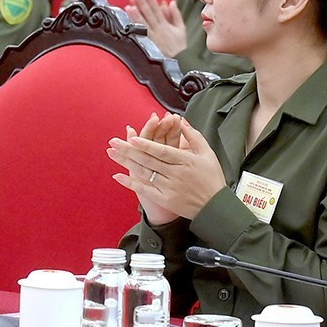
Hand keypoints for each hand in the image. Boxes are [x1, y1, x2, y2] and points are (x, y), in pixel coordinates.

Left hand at [107, 113, 225, 225]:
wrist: (215, 207)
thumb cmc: (212, 178)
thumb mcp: (207, 154)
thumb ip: (193, 136)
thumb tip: (180, 120)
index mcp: (186, 161)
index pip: (162, 151)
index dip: (146, 145)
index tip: (131, 138)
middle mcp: (175, 174)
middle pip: (148, 160)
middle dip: (129, 150)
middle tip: (113, 142)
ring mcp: (169, 188)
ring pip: (144, 173)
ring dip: (126, 163)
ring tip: (111, 153)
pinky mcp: (165, 199)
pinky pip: (144, 190)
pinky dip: (130, 183)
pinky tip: (117, 175)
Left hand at [127, 0, 186, 57]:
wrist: (178, 63)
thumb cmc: (179, 47)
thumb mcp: (181, 29)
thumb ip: (176, 15)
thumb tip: (170, 2)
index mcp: (166, 25)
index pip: (157, 9)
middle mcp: (158, 29)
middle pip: (149, 13)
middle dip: (143, 3)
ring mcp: (151, 36)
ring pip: (143, 22)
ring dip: (137, 12)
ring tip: (130, 3)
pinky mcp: (147, 43)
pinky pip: (140, 32)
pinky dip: (134, 24)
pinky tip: (129, 18)